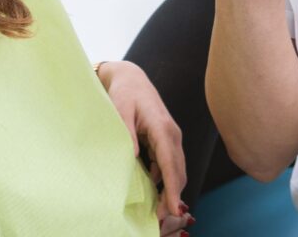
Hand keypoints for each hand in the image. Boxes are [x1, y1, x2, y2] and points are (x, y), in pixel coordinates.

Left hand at [96, 61, 187, 222]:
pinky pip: (168, 165)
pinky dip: (164, 180)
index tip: (173, 209)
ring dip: (169, 190)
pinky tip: (153, 191)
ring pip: (175, 170)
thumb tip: (134, 157)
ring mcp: (171, 137)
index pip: (170, 162)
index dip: (172, 188)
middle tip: (160, 219)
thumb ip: (127, 132)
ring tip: (157, 211)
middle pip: (177, 171)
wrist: (131, 78)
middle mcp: (171, 134)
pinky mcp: (166, 140)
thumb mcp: (120, 109)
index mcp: (162, 127)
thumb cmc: (125, 93)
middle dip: (172, 196)